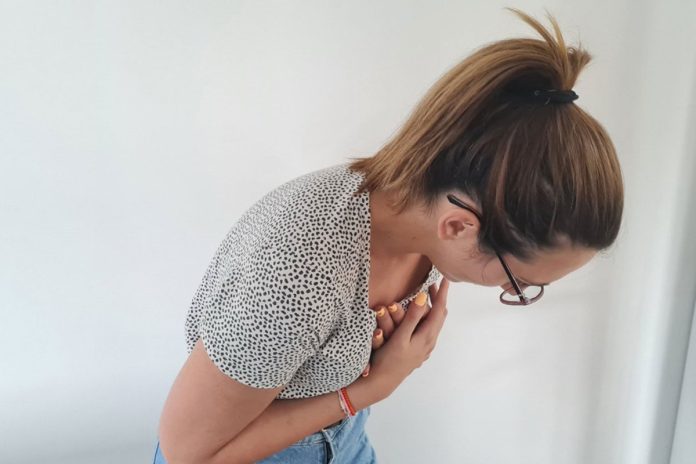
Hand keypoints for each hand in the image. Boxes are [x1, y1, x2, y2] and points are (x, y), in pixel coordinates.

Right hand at [366, 278, 449, 399]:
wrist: (383, 381)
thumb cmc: (390, 359)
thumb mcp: (400, 337)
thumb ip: (412, 317)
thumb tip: (423, 297)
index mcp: (427, 336)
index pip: (439, 310)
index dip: (442, 293)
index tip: (445, 279)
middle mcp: (430, 341)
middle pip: (440, 315)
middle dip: (438, 299)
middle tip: (433, 284)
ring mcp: (426, 347)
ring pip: (435, 323)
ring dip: (433, 308)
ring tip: (428, 296)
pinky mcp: (420, 350)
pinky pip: (429, 329)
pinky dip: (428, 317)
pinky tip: (421, 316)